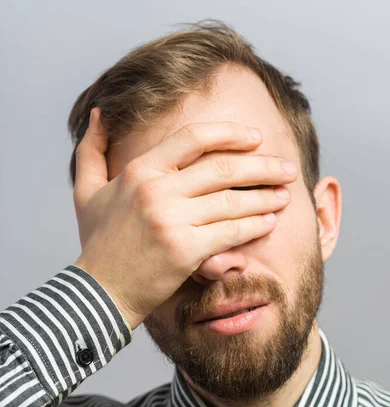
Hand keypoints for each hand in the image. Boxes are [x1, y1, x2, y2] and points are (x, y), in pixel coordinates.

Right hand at [73, 108, 296, 329]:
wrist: (99, 293)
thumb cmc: (97, 243)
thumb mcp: (86, 192)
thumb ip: (92, 149)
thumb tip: (101, 113)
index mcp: (139, 171)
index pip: (194, 137)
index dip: (231, 134)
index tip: (256, 137)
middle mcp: (156, 190)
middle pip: (222, 168)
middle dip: (262, 166)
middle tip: (286, 168)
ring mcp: (172, 220)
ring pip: (232, 200)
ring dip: (266, 196)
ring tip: (286, 194)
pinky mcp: (186, 250)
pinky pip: (232, 231)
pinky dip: (256, 225)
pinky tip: (270, 221)